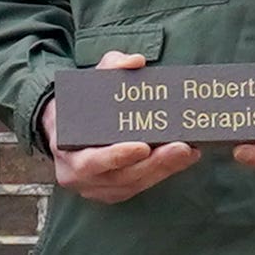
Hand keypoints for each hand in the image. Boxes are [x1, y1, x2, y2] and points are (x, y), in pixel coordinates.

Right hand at [43, 52, 200, 207]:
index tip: (143, 146)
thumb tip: (136, 62)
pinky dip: (163, 172)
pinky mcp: (113, 192)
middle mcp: (77, 176)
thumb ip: (112, 66)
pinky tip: (184, 158)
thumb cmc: (80, 104)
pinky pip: (141, 186)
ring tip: (189, 151)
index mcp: (65, 149)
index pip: (90, 161)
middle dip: (154, 163)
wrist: (65, 128)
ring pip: (134, 184)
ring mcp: (95, 188)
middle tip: (181, 147)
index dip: (116, 156)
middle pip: (120, 177)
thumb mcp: (91, 79)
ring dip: (164, 169)